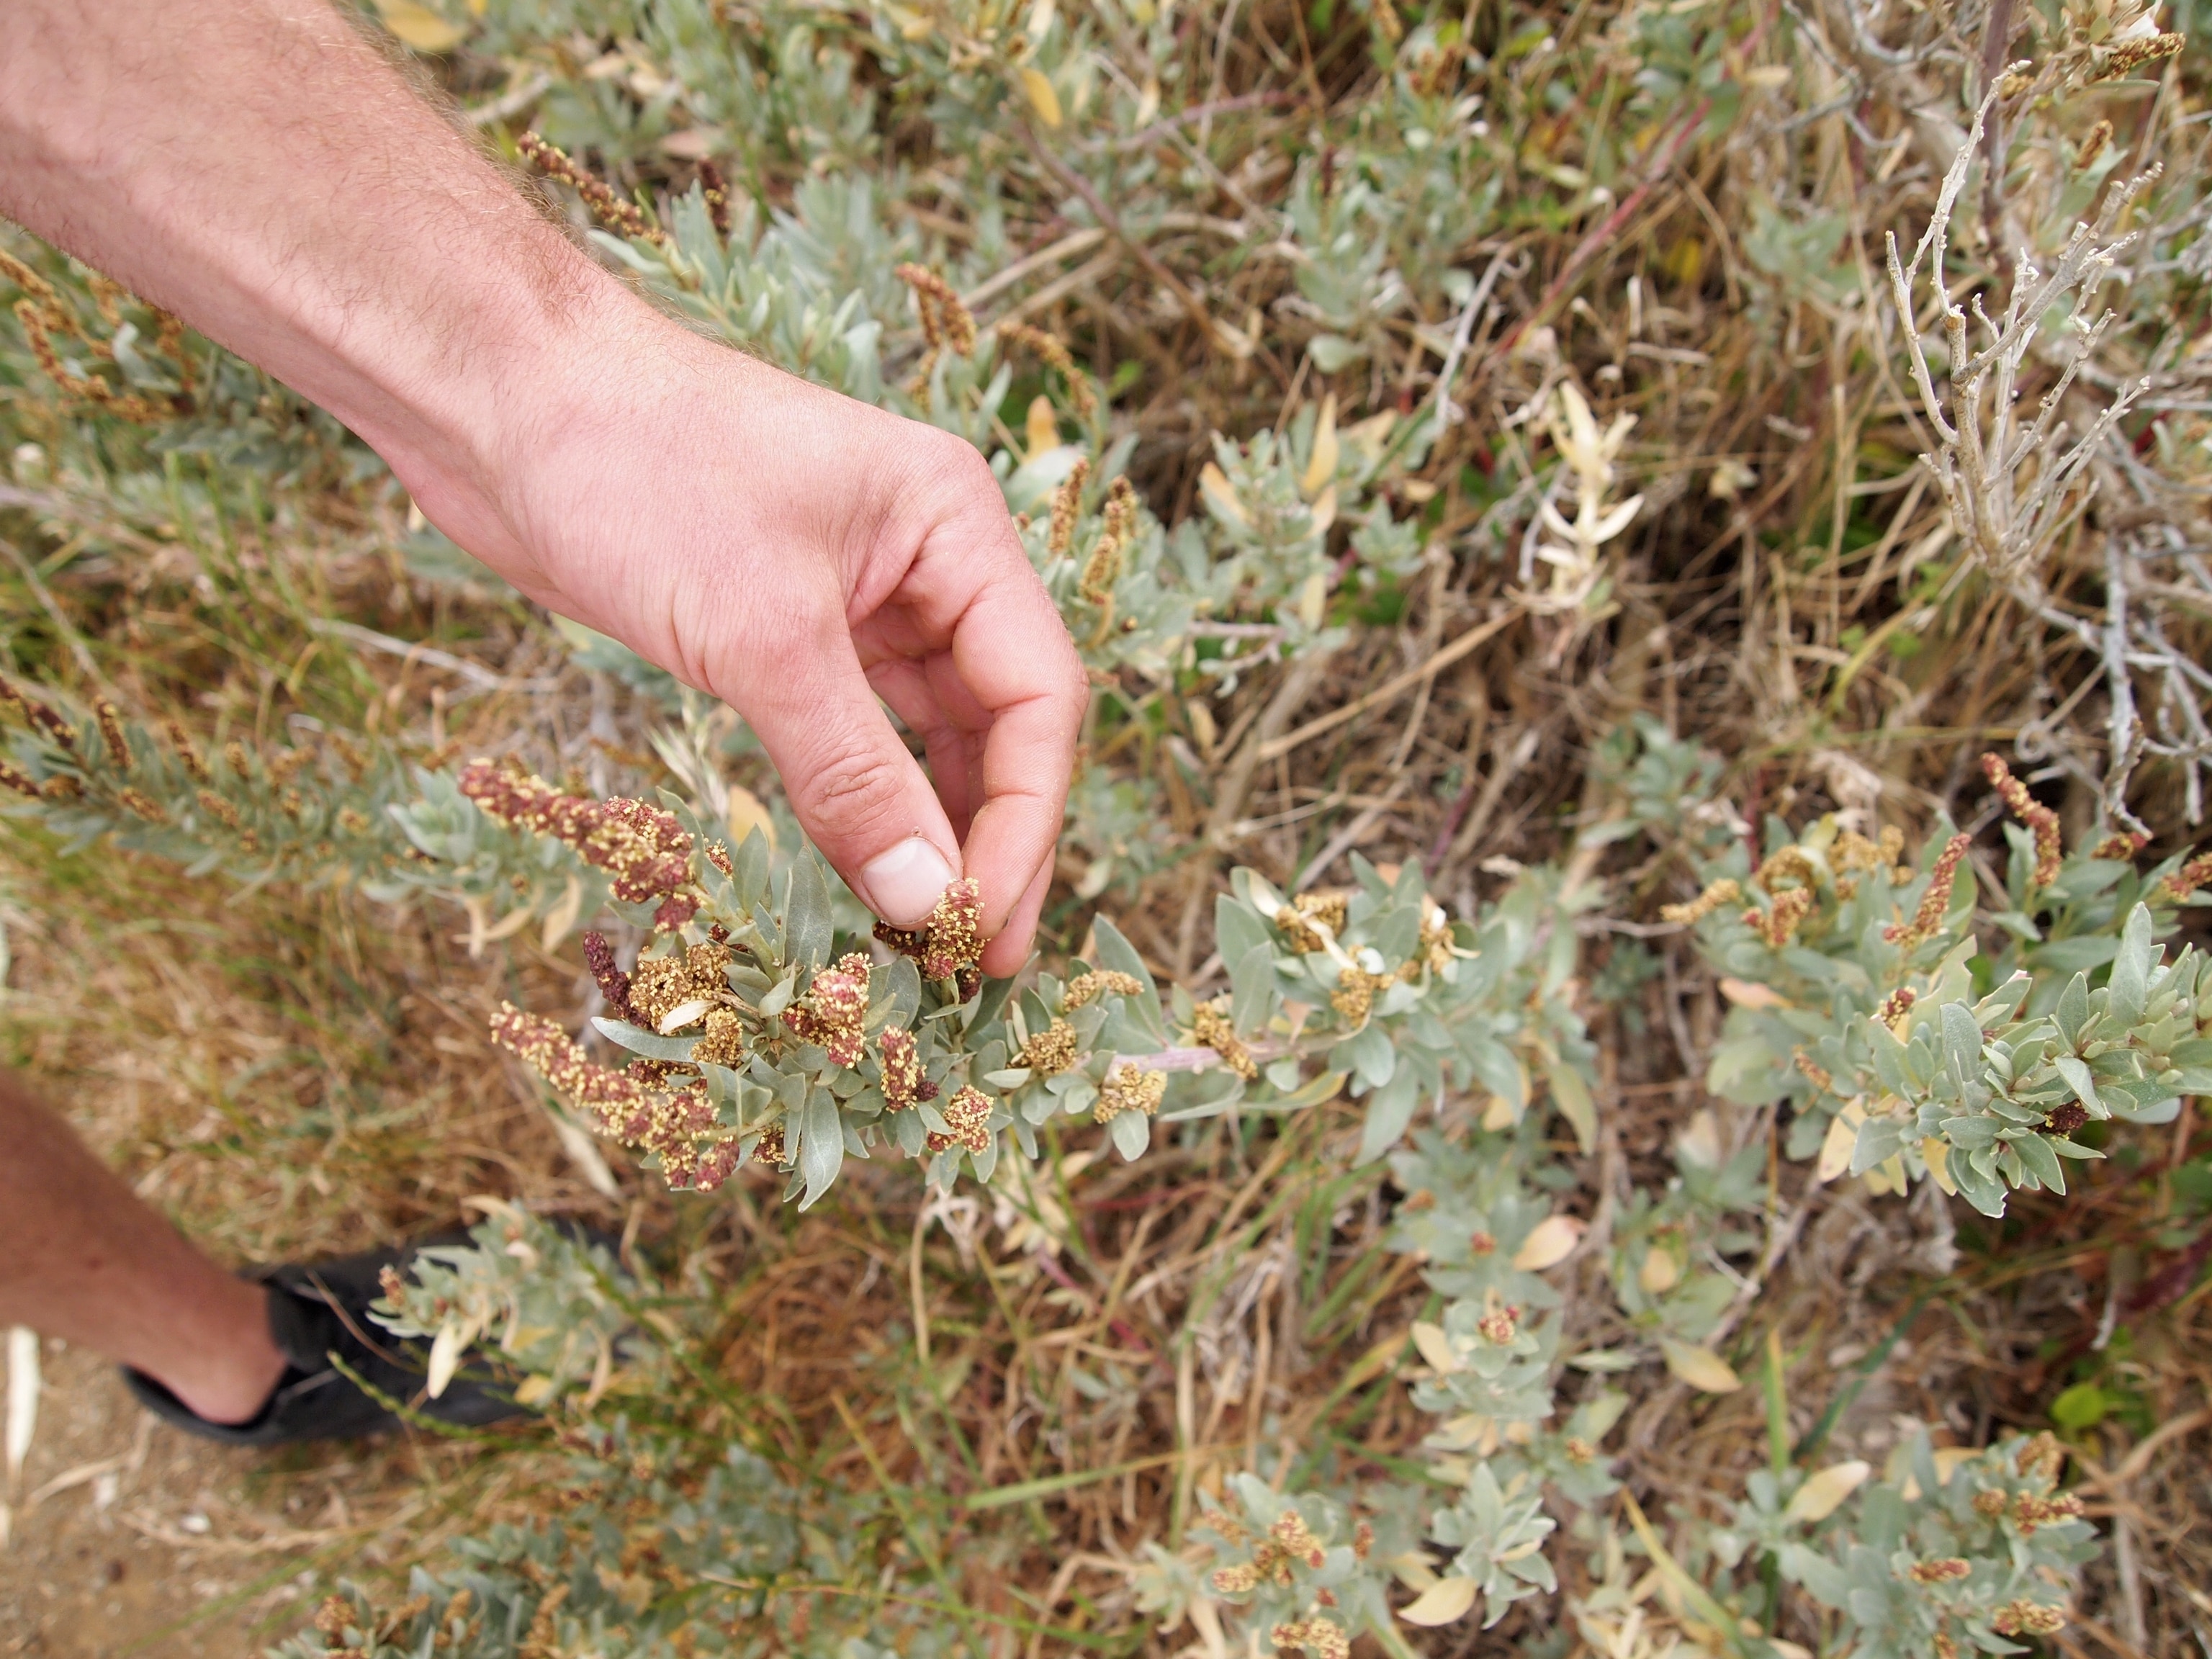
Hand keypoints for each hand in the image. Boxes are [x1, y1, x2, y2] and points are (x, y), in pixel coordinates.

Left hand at [418, 303, 1086, 976]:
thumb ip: (854, 773)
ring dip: (931, 836)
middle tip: (979, 963)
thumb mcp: (761, 632)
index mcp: (955, 527)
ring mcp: (855, 600)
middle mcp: (924, 564)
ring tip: (929, 944)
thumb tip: (930, 904)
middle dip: (991, 841)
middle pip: (996, 724)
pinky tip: (864, 878)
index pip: (1036, 693)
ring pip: (927, 739)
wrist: (496, 403)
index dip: (1025, 817)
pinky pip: (852, 739)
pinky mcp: (781, 633)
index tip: (985, 924)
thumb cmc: (638, 468)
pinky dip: (861, 808)